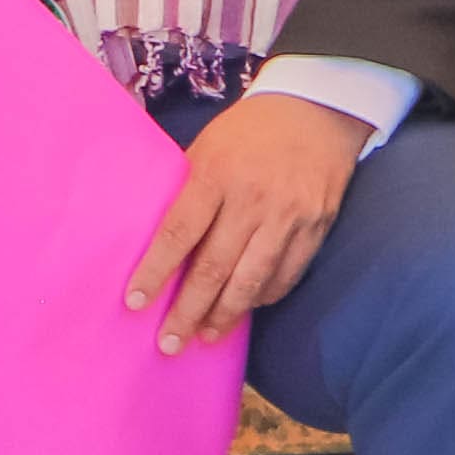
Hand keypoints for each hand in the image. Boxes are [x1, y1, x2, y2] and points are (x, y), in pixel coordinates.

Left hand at [125, 90, 360, 352]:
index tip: (135, 304)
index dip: (155, 272)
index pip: (178, 234)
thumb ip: (188, 190)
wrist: (319, 110)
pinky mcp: (317, 225)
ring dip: (225, 314)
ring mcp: (289, 215)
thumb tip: (160, 239)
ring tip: (204, 336)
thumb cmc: (250, 130)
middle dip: (187, 310)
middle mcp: (253, 199)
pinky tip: (245, 308)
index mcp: (216, 175)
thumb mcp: (207, 147)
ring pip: (252, 278)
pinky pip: (287, 272)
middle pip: (214, 267)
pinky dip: (264, 295)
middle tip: (168, 343)